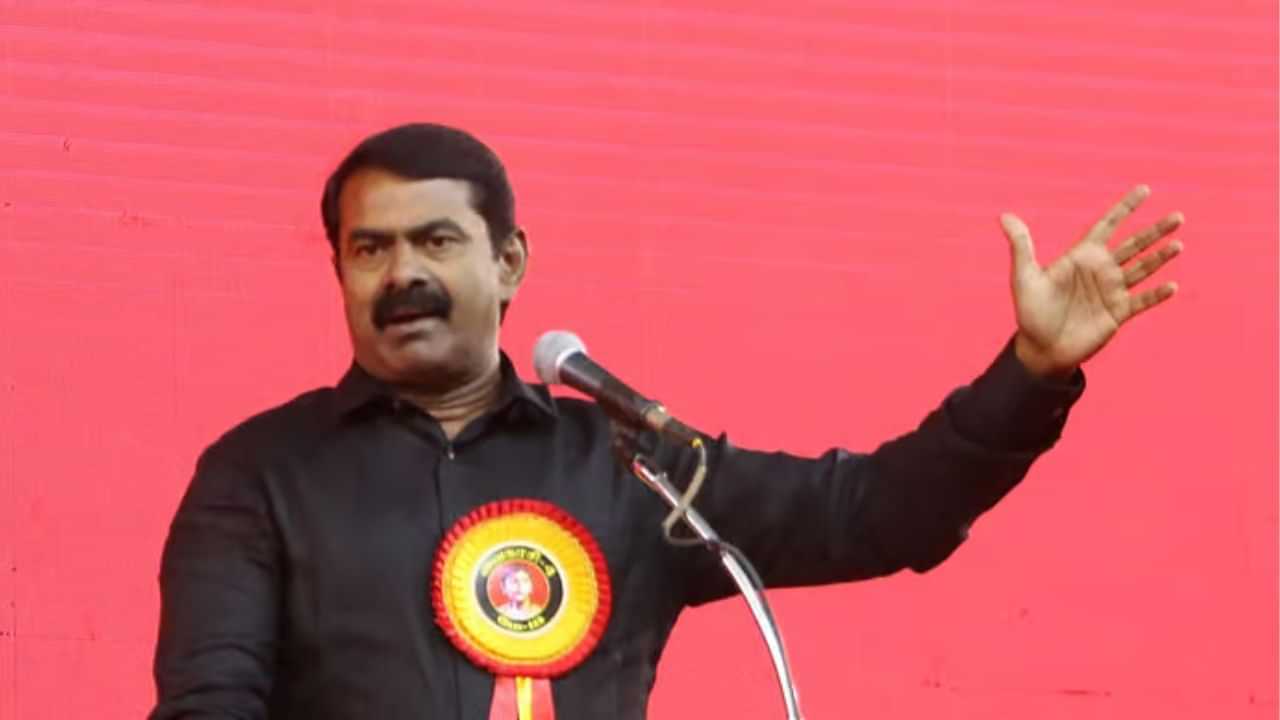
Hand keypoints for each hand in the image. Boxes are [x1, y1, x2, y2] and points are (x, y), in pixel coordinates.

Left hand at [1001, 185, 1182, 377]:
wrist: (1040, 348)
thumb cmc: (1030, 311)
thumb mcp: (1024, 276)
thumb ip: (1021, 246)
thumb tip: (1004, 216)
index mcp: (1081, 257)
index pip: (1108, 225)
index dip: (1125, 207)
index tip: (1144, 189)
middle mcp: (1100, 270)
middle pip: (1134, 244)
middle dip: (1155, 231)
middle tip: (1177, 217)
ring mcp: (1111, 292)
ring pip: (1143, 269)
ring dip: (1160, 258)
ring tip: (1178, 245)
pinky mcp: (1118, 314)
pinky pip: (1142, 301)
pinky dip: (1156, 295)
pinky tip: (1171, 285)